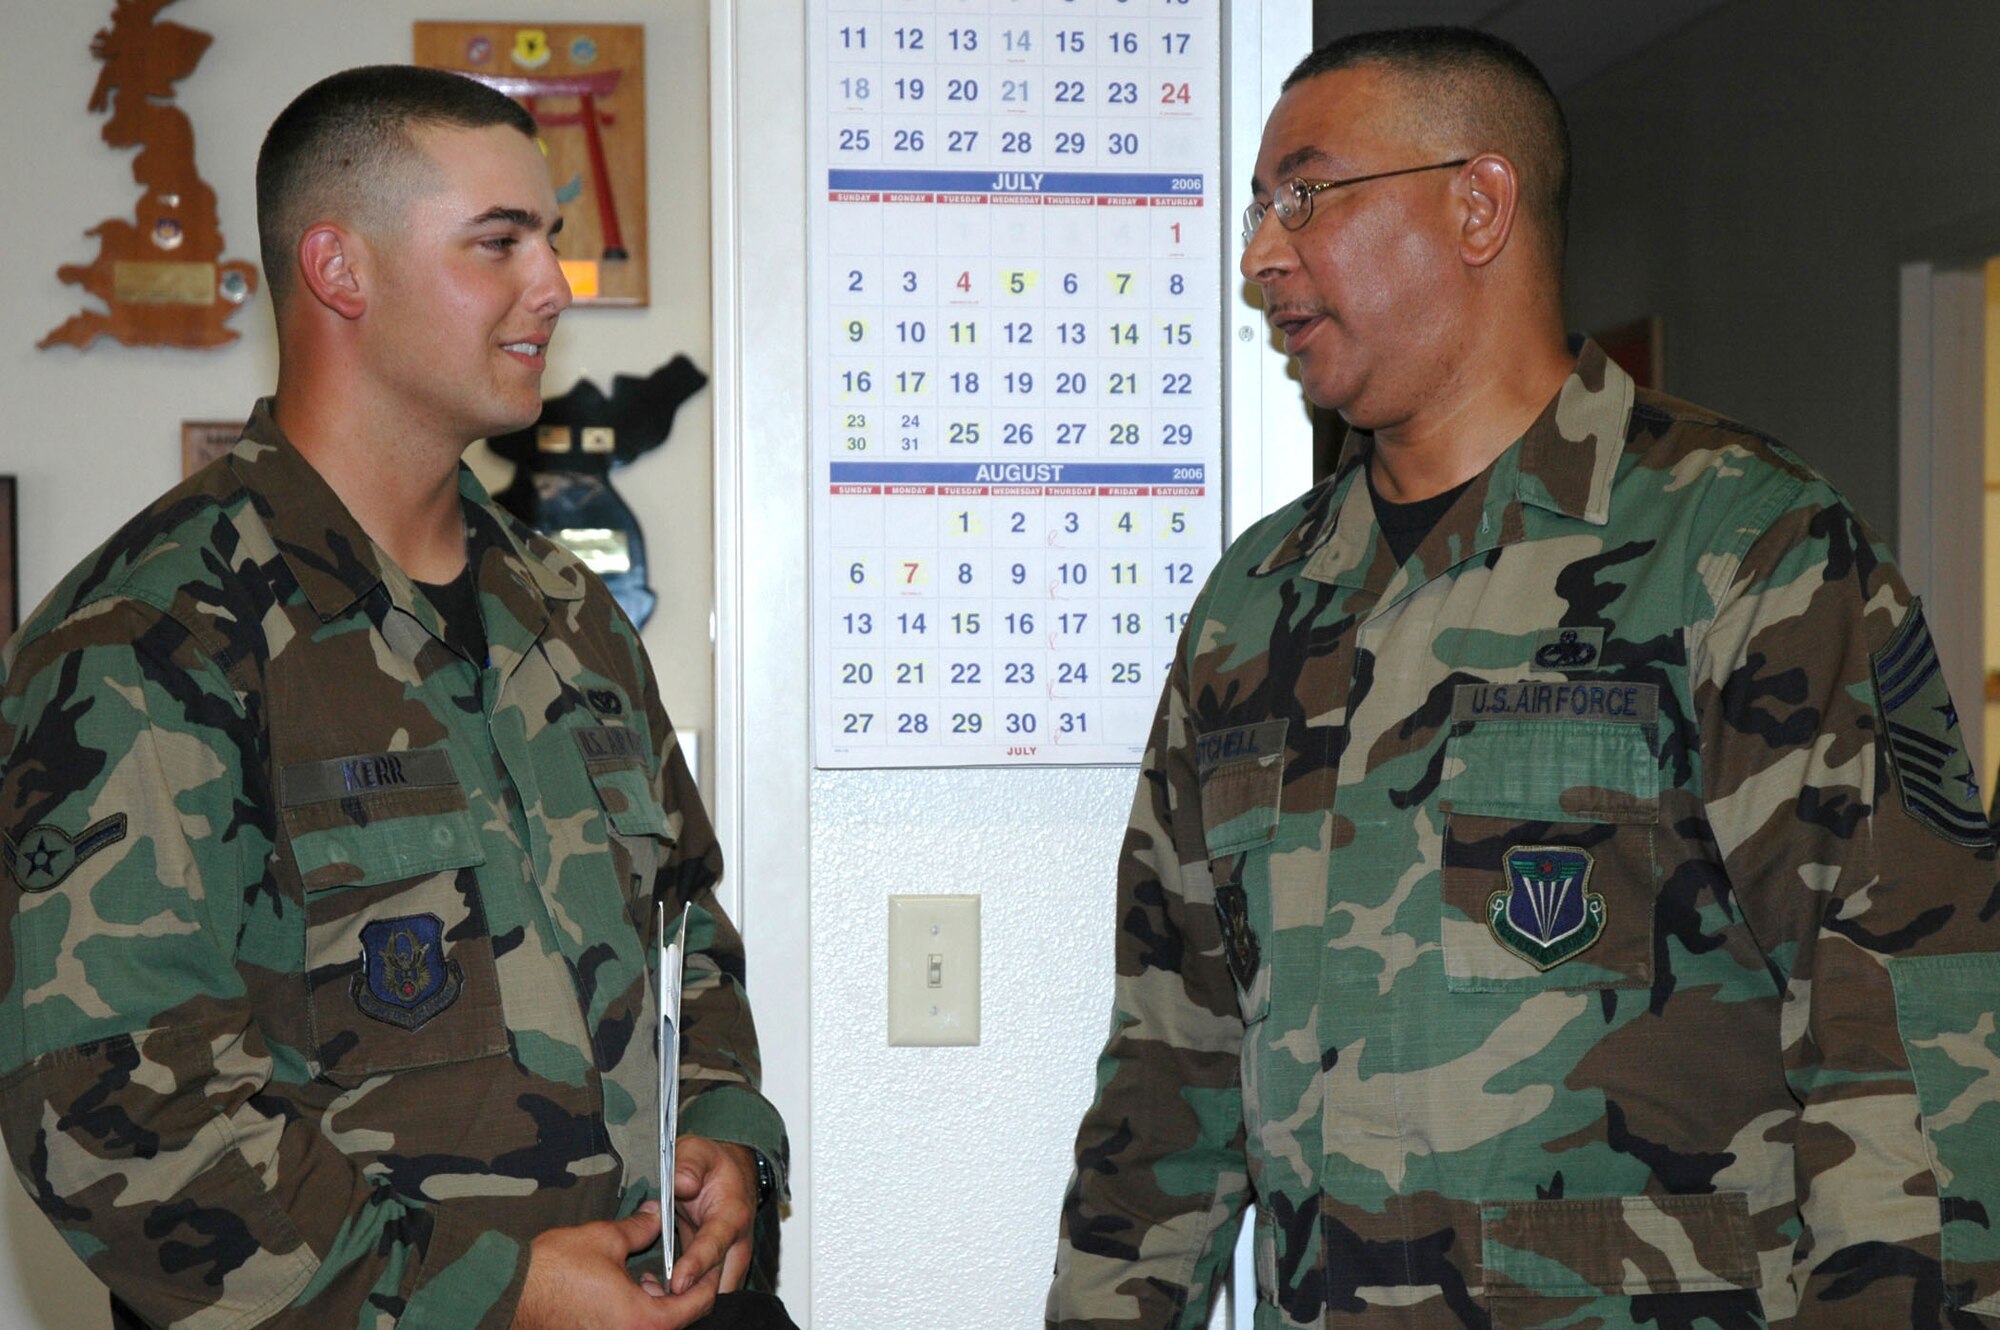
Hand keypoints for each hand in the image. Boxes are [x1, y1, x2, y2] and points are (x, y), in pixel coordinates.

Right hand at [512, 1202, 705, 1329]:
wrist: (508, 1294)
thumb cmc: (554, 1269)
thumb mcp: (605, 1239)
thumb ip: (640, 1227)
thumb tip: (657, 1212)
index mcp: (644, 1321)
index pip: (695, 1305)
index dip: (706, 1282)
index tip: (708, 1266)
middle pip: (676, 1321)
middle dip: (680, 1294)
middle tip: (677, 1268)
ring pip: (652, 1328)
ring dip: (657, 1307)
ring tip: (647, 1278)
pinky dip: (635, 1316)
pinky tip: (625, 1292)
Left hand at [668, 1137, 759, 1298]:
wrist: (729, 1172)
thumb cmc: (712, 1163)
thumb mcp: (697, 1151)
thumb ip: (689, 1165)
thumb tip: (682, 1183)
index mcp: (732, 1213)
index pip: (715, 1244)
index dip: (697, 1265)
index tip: (678, 1282)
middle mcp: (736, 1241)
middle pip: (721, 1280)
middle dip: (695, 1295)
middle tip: (661, 1300)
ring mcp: (728, 1257)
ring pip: (715, 1291)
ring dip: (690, 1300)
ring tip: (655, 1298)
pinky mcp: (716, 1266)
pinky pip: (704, 1290)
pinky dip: (686, 1297)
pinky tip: (658, 1294)